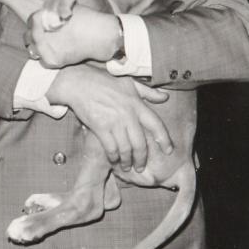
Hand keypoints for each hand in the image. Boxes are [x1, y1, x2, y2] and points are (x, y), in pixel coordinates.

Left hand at [26, 7, 121, 68]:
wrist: (98, 35)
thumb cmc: (85, 19)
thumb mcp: (66, 8)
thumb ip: (52, 13)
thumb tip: (46, 17)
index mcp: (39, 17)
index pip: (29, 22)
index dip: (37, 25)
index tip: (44, 28)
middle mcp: (37, 32)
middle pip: (28, 37)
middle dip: (36, 37)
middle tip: (49, 39)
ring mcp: (43, 48)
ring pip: (33, 50)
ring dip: (39, 49)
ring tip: (52, 46)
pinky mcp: (51, 60)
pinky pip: (42, 62)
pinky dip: (49, 59)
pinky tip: (59, 53)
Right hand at [47, 66, 170, 172]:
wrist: (79, 82)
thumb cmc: (103, 80)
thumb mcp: (129, 82)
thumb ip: (148, 92)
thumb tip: (165, 97)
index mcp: (137, 104)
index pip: (156, 124)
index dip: (164, 139)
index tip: (168, 150)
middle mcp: (128, 115)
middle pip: (140, 143)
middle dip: (142, 158)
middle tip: (141, 166)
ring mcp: (114, 122)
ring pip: (126, 149)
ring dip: (127, 161)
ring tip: (127, 167)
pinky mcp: (101, 127)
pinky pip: (110, 148)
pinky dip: (113, 157)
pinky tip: (113, 160)